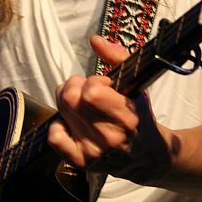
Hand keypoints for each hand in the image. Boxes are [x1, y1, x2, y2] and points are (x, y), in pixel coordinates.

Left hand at [48, 36, 171, 184]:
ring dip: (68, 102)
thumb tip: (94, 39)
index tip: (104, 85)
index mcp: (127, 117)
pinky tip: (73, 123)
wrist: (147, 155)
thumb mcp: (136, 84)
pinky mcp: (81, 162)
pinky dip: (59, 124)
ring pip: (61, 112)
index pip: (91, 92)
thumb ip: (117, 58)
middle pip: (70, 98)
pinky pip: (54, 136)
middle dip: (76, 86)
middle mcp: (110, 137)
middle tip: (87, 90)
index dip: (94, 81)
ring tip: (82, 105)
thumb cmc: (139, 114)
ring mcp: (94, 152)